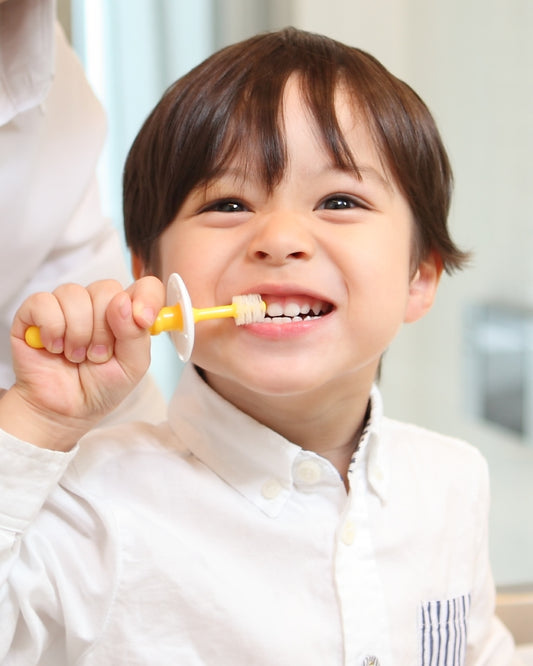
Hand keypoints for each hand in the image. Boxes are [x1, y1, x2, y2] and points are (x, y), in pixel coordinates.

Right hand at [0, 277, 164, 449]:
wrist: (64, 411)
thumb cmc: (100, 387)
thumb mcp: (132, 366)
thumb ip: (136, 334)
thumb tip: (123, 303)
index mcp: (125, 312)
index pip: (145, 286)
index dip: (147, 297)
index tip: (143, 319)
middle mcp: (97, 304)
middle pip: (106, 289)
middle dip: (104, 330)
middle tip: (98, 355)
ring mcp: (65, 305)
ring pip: (75, 294)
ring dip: (78, 333)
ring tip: (76, 356)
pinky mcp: (34, 312)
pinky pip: (44, 302)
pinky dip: (52, 329)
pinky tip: (54, 347)